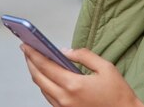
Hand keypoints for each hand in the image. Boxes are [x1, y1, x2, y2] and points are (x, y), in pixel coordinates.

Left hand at [22, 45, 143, 106]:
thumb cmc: (118, 93)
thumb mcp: (105, 67)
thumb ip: (83, 55)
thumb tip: (65, 51)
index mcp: (73, 85)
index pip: (45, 66)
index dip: (33, 53)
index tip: (25, 44)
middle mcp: (64, 99)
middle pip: (38, 78)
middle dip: (30, 62)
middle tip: (26, 49)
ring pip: (42, 89)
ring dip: (36, 73)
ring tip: (34, 60)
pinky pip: (49, 97)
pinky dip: (44, 84)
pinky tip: (46, 76)